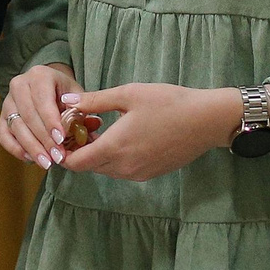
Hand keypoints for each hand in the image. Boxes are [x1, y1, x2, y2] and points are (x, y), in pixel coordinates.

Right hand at [0, 63, 81, 168]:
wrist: (48, 86)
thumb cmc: (65, 92)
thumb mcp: (77, 96)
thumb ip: (84, 110)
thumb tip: (94, 125)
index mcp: (39, 75)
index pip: (42, 100)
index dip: (51, 121)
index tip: (61, 140)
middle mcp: (19, 85)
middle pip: (28, 115)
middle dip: (43, 139)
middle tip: (57, 157)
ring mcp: (8, 101)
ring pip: (16, 127)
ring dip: (32, 148)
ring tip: (47, 163)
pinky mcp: (2, 117)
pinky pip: (4, 136)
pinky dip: (16, 149)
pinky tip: (31, 159)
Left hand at [59, 83, 242, 181]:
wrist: (207, 120)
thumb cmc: (168, 102)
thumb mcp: (128, 94)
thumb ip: (94, 101)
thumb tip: (65, 102)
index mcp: (115, 148)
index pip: (75, 163)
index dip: (63, 152)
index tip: (62, 135)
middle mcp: (124, 168)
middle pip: (88, 167)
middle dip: (79, 150)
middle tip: (81, 126)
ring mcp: (139, 174)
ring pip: (105, 169)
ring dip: (97, 154)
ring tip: (101, 128)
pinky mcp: (150, 174)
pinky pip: (122, 171)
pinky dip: (114, 158)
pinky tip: (122, 137)